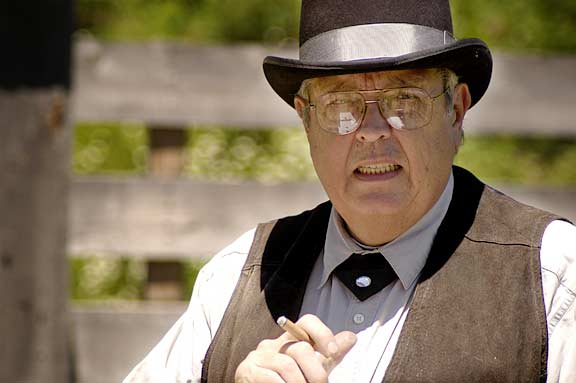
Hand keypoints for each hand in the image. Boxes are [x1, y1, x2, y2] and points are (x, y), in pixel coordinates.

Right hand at [235, 314, 356, 382]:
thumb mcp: (310, 370)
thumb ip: (328, 354)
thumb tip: (351, 337)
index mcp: (289, 341)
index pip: (307, 322)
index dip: (323, 333)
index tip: (333, 352)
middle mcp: (273, 345)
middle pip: (301, 348)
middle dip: (316, 373)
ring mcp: (258, 357)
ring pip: (288, 366)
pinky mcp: (247, 371)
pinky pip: (272, 378)